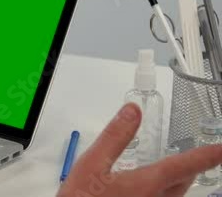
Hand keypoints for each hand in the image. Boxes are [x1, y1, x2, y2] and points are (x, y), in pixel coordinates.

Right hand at [58, 103, 221, 196]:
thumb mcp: (92, 163)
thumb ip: (115, 136)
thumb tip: (132, 111)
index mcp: (147, 184)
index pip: (185, 166)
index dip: (207, 156)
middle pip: (182, 183)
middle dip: (191, 169)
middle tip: (198, 156)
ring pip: (173, 195)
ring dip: (178, 182)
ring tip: (175, 171)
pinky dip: (161, 192)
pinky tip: (145, 189)